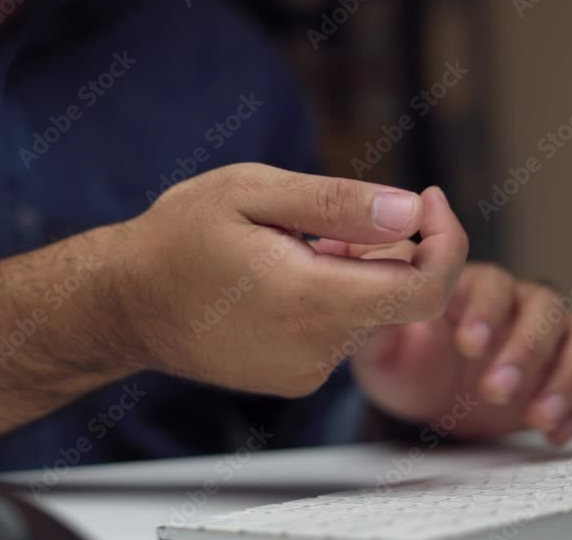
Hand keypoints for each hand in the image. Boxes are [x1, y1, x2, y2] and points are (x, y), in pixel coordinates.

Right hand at [121, 163, 467, 397]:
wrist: (124, 304)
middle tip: (319, 219)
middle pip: (396, 295)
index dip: (447, 242)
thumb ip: (336, 204)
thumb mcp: (250, 192)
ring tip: (284, 247)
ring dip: (349, 271)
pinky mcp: (291, 378)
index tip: (426, 200)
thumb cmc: (178, 239)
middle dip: (383, 246)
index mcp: (310, 300)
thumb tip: (411, 211)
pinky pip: (337, 331)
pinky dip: (327, 298)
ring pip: (366, 310)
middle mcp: (315, 350)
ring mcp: (303, 372)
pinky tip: (276, 279)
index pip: (427, 290)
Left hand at [349, 258, 571, 444]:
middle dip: (524, 350)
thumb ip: (377, 323)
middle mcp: (512, 300)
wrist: (419, 399)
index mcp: (466, 285)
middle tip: (494, 392)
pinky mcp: (562, 366)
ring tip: (535, 418)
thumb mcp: (377, 347)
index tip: (468, 347)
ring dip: (564, 375)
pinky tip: (554, 431)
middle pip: (543, 305)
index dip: (486, 311)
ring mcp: (543, 332)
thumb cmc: (399, 361)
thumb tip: (372, 298)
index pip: (490, 282)